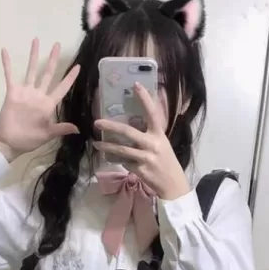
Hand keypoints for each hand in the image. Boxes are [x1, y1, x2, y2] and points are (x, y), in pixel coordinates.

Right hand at [0, 40, 79, 160]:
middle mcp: (38, 95)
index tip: (78, 67)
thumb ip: (61, 129)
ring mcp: (26, 92)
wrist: (10, 141)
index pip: (62, 88)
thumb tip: (78, 129)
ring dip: (33, 55)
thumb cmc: (30, 139)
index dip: (70, 78)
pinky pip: (10, 75)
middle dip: (53, 59)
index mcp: (48, 105)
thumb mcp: (48, 135)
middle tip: (57, 44)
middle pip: (48, 74)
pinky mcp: (13, 92)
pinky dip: (7, 64)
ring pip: (31, 70)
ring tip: (36, 40)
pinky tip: (5, 51)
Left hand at [95, 84, 191, 200]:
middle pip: (128, 132)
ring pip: (122, 150)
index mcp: (159, 134)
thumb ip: (149, 134)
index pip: (152, 113)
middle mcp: (153, 144)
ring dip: (107, 147)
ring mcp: (146, 158)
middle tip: (97, 122)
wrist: (173, 184)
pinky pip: (124, 162)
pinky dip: (116, 160)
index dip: (145, 99)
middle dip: (111, 127)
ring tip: (96, 144)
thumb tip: (131, 123)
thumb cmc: (166, 161)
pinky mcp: (140, 170)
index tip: (136, 85)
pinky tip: (108, 158)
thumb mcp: (162, 144)